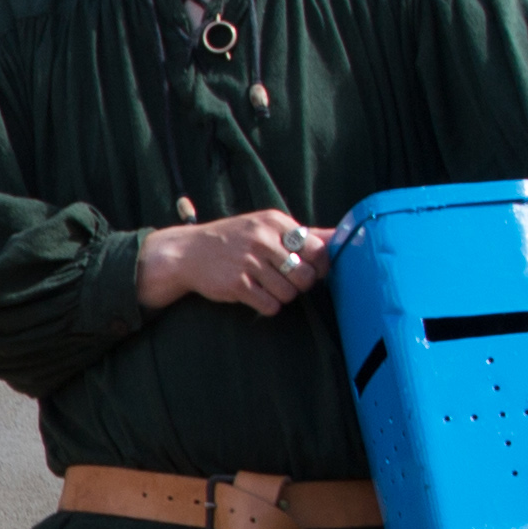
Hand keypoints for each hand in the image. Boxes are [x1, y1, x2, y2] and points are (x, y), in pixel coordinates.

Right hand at [138, 208, 329, 315]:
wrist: (186, 252)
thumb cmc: (233, 240)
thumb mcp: (265, 227)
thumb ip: (303, 234)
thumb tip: (341, 236)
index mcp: (274, 222)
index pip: (317, 249)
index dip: (319, 266)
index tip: (309, 269)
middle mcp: (262, 239)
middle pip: (305, 275)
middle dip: (300, 284)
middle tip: (286, 281)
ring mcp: (248, 262)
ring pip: (289, 293)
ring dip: (282, 296)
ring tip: (268, 288)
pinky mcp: (236, 284)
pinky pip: (269, 305)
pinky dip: (268, 306)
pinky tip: (257, 296)